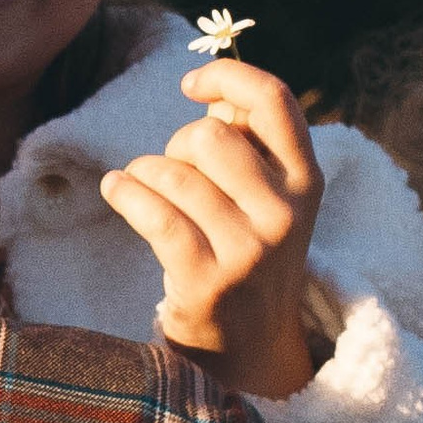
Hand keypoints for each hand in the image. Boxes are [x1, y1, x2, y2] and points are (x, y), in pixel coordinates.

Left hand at [100, 58, 324, 399]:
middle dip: (177, 145)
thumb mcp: (273, 197)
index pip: (274, 100)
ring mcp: (248, 251)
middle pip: (209, 136)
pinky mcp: (206, 281)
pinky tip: (115, 189)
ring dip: (145, 173)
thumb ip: (252, 141)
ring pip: (174, 173)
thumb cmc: (250, 251)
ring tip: (143, 188)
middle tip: (175, 173)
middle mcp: (284, 214)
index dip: (227, 76)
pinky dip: (124, 192)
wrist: (251, 347)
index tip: (191, 85)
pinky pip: (154, 214)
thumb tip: (216, 88)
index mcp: (307, 181)